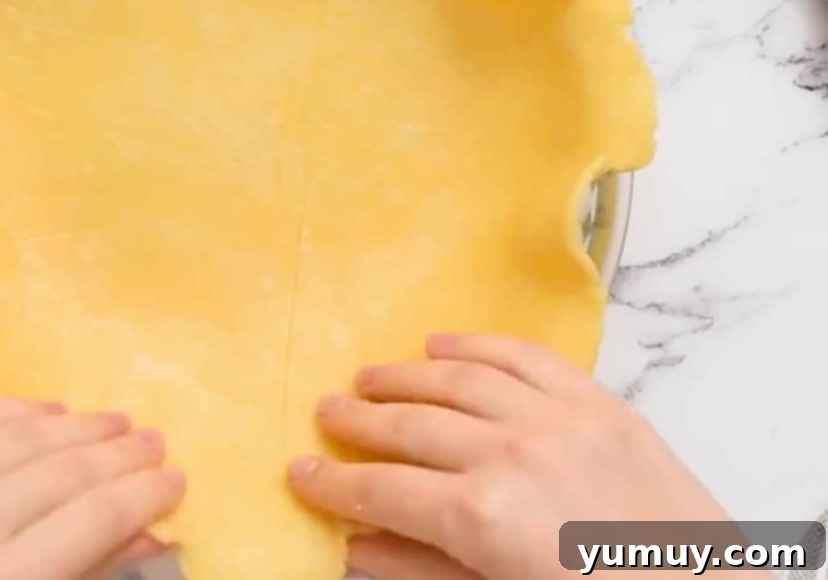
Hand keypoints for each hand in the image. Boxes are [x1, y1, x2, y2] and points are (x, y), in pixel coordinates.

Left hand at [0, 397, 183, 579]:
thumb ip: (78, 578)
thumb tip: (150, 535)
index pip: (97, 517)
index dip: (145, 493)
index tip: (174, 480)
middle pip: (67, 470)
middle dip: (122, 456)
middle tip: (153, 444)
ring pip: (23, 434)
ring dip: (79, 426)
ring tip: (114, 423)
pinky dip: (12, 407)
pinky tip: (46, 409)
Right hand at [287, 333, 731, 579]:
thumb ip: (419, 567)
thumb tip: (350, 544)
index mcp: (479, 516)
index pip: (381, 489)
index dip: (332, 481)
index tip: (297, 469)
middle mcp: (509, 452)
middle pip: (409, 426)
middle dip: (358, 420)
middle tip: (324, 411)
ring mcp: (556, 418)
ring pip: (457, 378)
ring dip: (404, 374)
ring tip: (368, 376)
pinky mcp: (598, 401)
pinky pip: (524, 355)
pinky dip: (478, 342)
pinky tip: (441, 338)